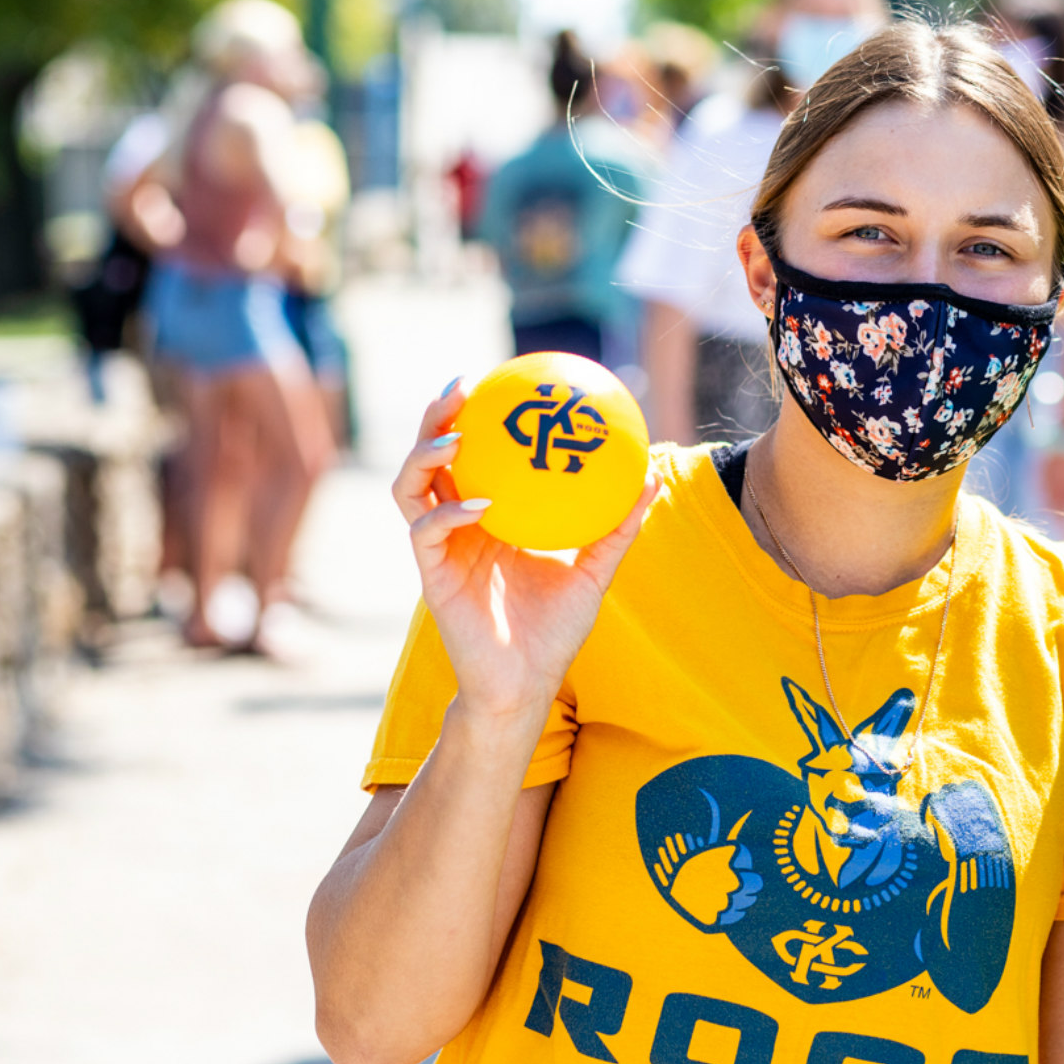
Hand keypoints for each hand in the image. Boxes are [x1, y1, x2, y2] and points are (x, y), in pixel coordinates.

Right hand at [391, 379, 659, 725]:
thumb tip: (652, 477)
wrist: (526, 684)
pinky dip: (449, 513)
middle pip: (430, 458)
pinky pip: (428, 533)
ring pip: (410, 487)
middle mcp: (455, 525)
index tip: (496, 379)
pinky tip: (479, 502)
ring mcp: (439, 549)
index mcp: (487, 517)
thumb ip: (618, 526)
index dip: (475, 416)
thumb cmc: (556, 629)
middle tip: (461, 386)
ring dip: (426, 455)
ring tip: (456, 435)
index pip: (471, 454)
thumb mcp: (595, 570)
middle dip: (436, 417)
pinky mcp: (431, 576)